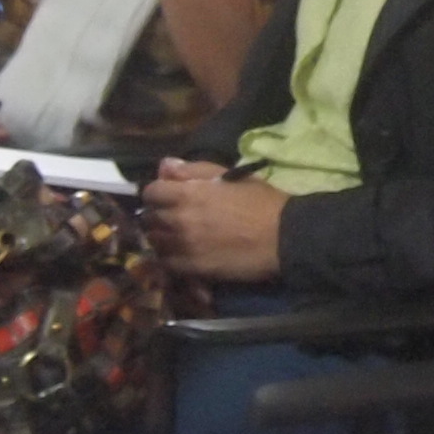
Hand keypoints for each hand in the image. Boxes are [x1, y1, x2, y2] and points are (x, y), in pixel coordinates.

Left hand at [139, 159, 286, 284]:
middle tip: (171, 215)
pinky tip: (182, 253)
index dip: (158, 192)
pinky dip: (170, 256)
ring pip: (155, 241)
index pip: (151, 191)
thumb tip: (164, 165)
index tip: (168, 195)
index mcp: (187, 194)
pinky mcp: (192, 268)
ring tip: (175, 236)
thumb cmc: (261, 202)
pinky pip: (167, 262)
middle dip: (157, 214)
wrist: (283, 237)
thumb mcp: (230, 176)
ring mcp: (183, 246)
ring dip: (162, 236)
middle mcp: (178, 220)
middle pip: (149, 218)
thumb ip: (194, 170)